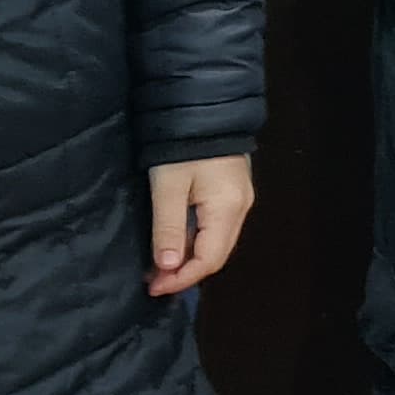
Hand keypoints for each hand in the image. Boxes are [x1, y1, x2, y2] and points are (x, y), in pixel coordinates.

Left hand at [148, 156, 256, 298]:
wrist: (204, 107)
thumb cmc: (183, 148)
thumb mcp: (168, 187)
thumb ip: (168, 228)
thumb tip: (167, 267)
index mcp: (227, 209)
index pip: (209, 260)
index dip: (181, 279)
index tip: (152, 287)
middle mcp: (242, 208)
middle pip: (218, 254)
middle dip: (186, 272)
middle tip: (153, 280)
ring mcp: (241, 198)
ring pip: (218, 242)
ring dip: (191, 258)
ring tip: (160, 265)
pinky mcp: (234, 190)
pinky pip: (218, 228)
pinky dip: (197, 241)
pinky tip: (177, 241)